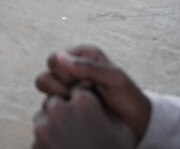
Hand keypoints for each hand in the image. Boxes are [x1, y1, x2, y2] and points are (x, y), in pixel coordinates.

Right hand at [34, 47, 150, 142]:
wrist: (135, 122)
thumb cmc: (128, 96)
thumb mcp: (114, 78)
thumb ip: (88, 67)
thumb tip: (60, 56)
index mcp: (81, 56)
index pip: (55, 59)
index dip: (64, 72)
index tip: (87, 82)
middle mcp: (71, 70)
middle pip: (46, 74)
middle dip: (61, 87)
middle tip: (82, 94)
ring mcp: (67, 88)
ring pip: (44, 89)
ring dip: (59, 98)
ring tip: (79, 104)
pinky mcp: (66, 104)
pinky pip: (49, 105)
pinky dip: (61, 109)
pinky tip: (78, 113)